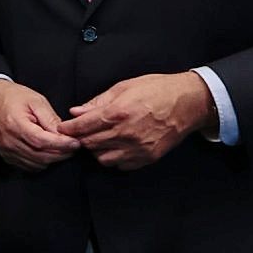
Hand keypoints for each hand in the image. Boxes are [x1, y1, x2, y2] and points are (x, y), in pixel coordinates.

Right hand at [0, 80, 79, 171]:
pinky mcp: (7, 156)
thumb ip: (50, 118)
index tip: (76, 143)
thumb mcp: (36, 100)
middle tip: (74, 146)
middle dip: (62, 153)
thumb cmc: (13, 98)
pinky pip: (29, 166)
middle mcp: (9, 141)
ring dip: (53, 159)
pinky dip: (42, 162)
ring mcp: (7, 151)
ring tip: (63, 148)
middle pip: (41, 156)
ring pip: (37, 164)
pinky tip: (48, 152)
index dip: (61, 144)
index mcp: (15, 124)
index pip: (42, 141)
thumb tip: (64, 133)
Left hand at [58, 72, 214, 169]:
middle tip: (79, 133)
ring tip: (99, 138)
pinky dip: (113, 157)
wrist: (188, 103)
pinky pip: (120, 165)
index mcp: (118, 113)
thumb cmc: (157, 89)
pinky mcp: (147, 158)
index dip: (69, 128)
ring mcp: (137, 148)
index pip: (83, 127)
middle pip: (90, 144)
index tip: (63, 128)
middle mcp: (126, 134)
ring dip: (96, 150)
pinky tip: (115, 146)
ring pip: (102, 158)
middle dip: (81, 138)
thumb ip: (98, 102)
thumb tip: (76, 111)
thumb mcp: (124, 87)